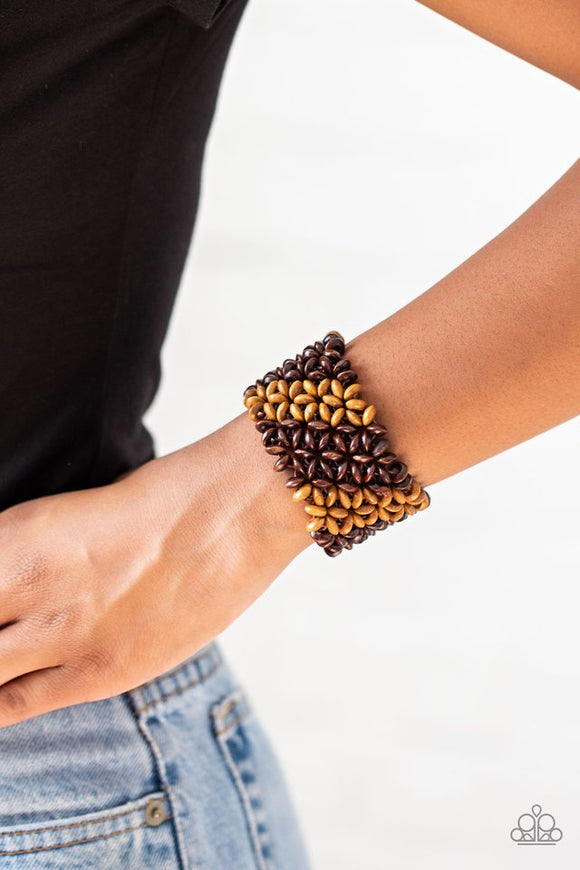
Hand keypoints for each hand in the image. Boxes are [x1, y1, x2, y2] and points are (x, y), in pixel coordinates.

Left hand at [0, 413, 308, 726]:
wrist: (232, 513)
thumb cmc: (159, 500)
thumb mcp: (63, 517)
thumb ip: (17, 557)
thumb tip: (2, 590)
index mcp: (12, 536)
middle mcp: (24, 584)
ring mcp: (61, 634)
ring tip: (8, 648)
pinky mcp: (99, 673)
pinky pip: (13, 707)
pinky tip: (0, 689)